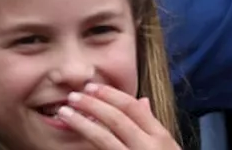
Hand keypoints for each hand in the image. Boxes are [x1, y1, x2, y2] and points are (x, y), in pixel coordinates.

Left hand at [57, 83, 179, 148]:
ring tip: (65, 113)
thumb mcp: (166, 146)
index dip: (110, 95)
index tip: (92, 88)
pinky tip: (75, 137)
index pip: (132, 108)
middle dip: (93, 104)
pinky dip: (87, 143)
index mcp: (159, 136)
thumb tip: (142, 100)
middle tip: (74, 96)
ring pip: (104, 138)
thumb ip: (151, 124)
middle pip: (117, 119)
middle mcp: (146, 147)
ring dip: (82, 123)